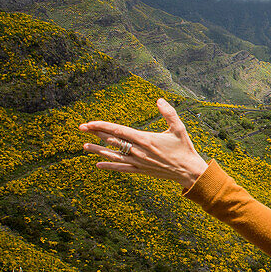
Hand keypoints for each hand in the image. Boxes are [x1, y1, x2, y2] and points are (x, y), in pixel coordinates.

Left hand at [80, 98, 208, 189]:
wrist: (189, 171)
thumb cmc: (184, 148)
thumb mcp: (179, 128)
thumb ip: (169, 113)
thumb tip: (159, 100)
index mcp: (145, 139)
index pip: (118, 130)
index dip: (102, 126)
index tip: (90, 123)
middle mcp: (138, 151)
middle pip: (112, 141)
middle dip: (96, 134)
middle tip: (81, 128)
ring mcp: (138, 162)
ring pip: (113, 155)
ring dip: (98, 150)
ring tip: (84, 146)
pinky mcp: (141, 170)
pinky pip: (121, 168)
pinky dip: (109, 166)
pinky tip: (99, 164)